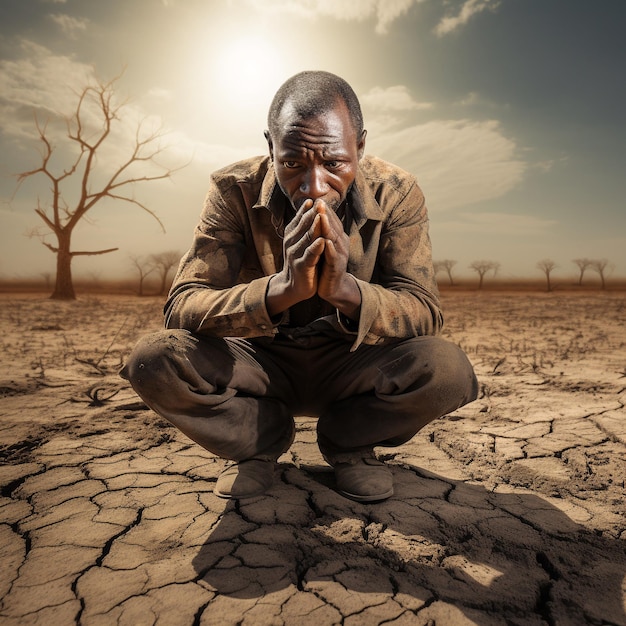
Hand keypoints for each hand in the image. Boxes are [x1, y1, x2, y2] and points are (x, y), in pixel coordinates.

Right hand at [266, 199, 324, 315]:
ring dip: (315, 227)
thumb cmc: (301, 260)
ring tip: (321, 216)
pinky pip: (310, 254)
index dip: (309, 208)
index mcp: (292, 233)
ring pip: (307, 237)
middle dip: (313, 213)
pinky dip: (316, 247)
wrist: (293, 286)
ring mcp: (295, 253)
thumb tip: (310, 202)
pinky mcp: (302, 266)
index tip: (317, 199)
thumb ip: (305, 224)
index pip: (301, 217)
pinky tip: (322, 241)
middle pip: (304, 224)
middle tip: (321, 202)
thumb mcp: (301, 240)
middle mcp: (291, 241)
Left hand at [315, 200, 361, 319]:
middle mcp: (340, 244)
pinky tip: (326, 242)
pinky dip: (330, 249)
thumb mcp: (323, 245)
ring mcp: (339, 255)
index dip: (324, 210)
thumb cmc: (325, 264)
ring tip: (321, 217)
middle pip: (333, 226)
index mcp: (337, 237)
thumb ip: (321, 231)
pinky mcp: (336, 268)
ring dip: (328, 227)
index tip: (316, 199)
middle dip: (326, 214)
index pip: (331, 221)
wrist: (332, 287)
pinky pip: (333, 257)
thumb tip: (315, 214)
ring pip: (334, 239)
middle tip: (319, 202)